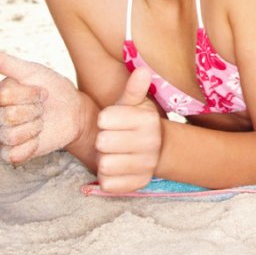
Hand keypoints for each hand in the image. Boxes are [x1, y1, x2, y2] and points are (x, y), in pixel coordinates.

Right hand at [0, 43, 85, 163]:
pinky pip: (13, 154)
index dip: (30, 94)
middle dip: (35, 110)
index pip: (4, 95)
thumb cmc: (54, 88)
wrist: (74, 112)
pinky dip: (31, 145)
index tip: (42, 92)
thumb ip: (4, 62)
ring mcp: (2, 135)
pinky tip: (39, 137)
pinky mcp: (12, 153)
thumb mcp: (32, 71)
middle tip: (43, 108)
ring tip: (42, 121)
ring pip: (11, 135)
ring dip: (35, 127)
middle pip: (8, 116)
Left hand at [94, 67, 161, 192]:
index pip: (104, 119)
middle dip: (103, 140)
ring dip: (104, 160)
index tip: (113, 121)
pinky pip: (107, 183)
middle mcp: (152, 142)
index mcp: (148, 120)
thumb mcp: (132, 104)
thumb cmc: (133, 123)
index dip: (104, 120)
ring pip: (104, 164)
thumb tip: (142, 70)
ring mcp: (147, 165)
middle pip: (103, 142)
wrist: (151, 150)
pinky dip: (107, 178)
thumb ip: (133, 89)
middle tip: (113, 139)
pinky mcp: (139, 184)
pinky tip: (117, 169)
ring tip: (115, 153)